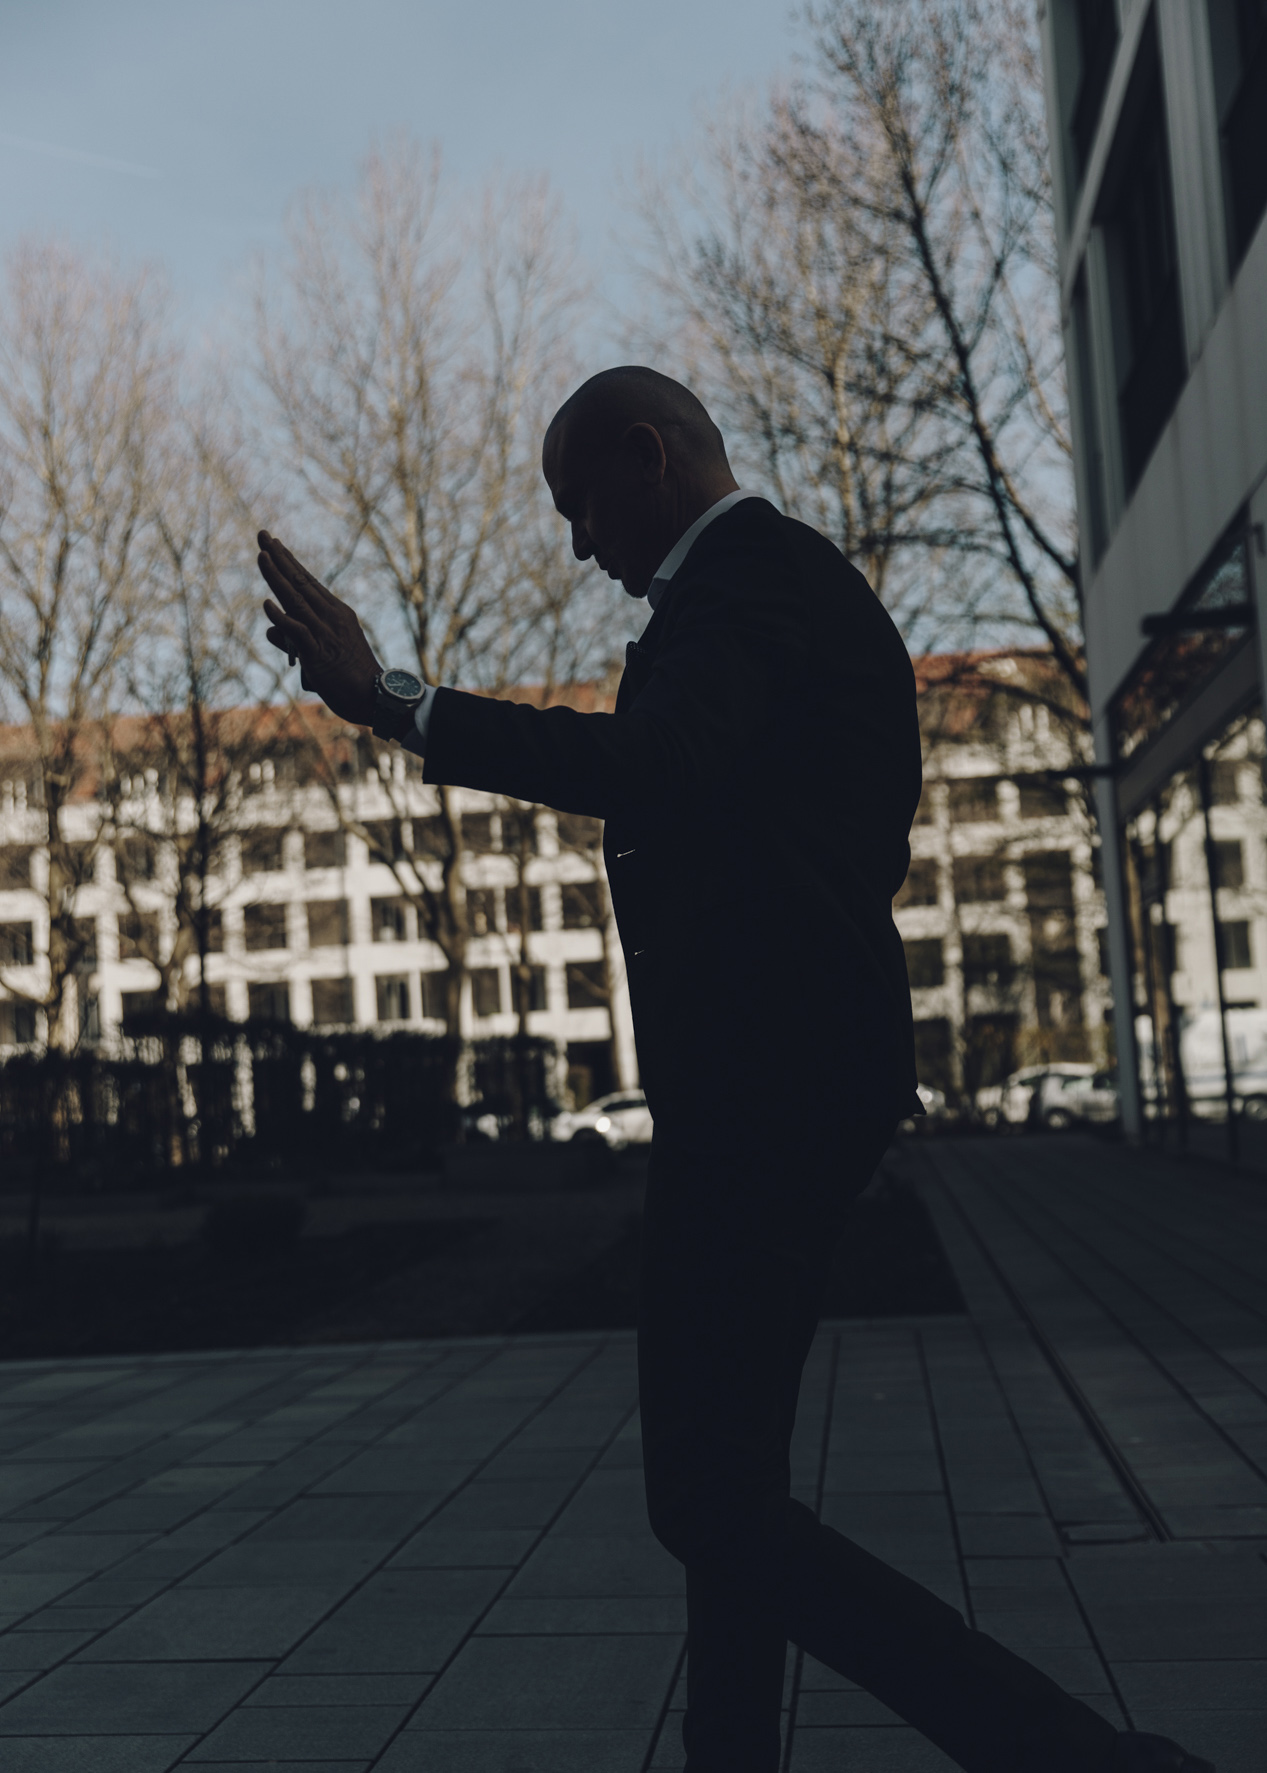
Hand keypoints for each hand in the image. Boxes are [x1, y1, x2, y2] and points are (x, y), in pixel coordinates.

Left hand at [257, 532, 381, 726]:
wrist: (374, 696)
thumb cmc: (349, 676)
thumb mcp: (321, 652)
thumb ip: (293, 640)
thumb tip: (269, 632)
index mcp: (336, 613)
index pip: (308, 582)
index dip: (289, 562)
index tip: (275, 544)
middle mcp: (331, 617)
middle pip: (300, 582)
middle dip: (279, 558)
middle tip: (263, 534)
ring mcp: (325, 633)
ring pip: (296, 600)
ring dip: (277, 576)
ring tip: (262, 555)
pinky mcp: (319, 653)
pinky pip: (298, 631)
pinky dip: (282, 618)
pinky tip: (267, 604)